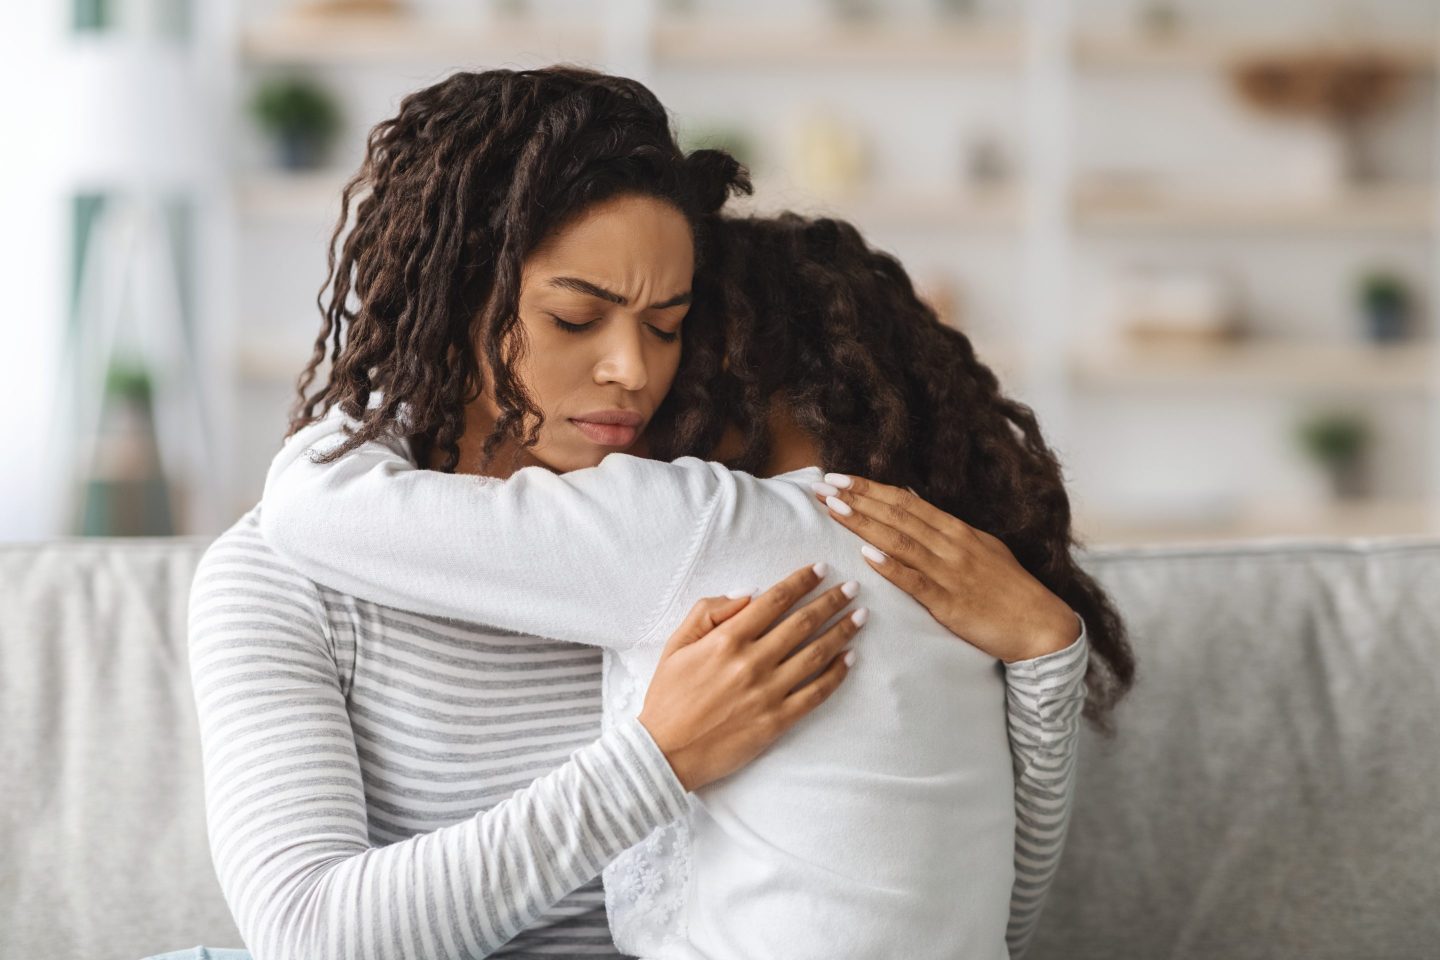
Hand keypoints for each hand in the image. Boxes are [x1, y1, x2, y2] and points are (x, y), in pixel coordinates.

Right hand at [638, 563, 866, 791]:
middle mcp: (752, 662)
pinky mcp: (777, 721)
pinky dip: (836, 674)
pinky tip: (849, 659)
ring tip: (859, 617)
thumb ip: (708, 612)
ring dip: (842, 632)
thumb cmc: (668, 697)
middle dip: (831, 601)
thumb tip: (747, 594)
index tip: (821, 570)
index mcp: (726, 640)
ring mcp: (768, 692)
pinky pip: (816, 693)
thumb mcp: (676, 644)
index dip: (801, 582)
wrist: (666, 753)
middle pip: (802, 622)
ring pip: (815, 654)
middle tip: (851, 589)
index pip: (774, 600)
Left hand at [809, 474, 1078, 663]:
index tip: (838, 477)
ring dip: (865, 524)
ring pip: (900, 542)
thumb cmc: (1009, 589)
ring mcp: (950, 573)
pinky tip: (867, 556)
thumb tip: (915, 507)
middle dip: (857, 498)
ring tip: (835, 509)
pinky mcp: (950, 603)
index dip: (869, 489)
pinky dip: (892, 568)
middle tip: (823, 486)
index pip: (905, 502)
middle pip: (897, 515)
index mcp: (957, 531)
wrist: (1040, 625)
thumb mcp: (981, 548)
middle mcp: (951, 545)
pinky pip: (916, 582)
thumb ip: (947, 531)